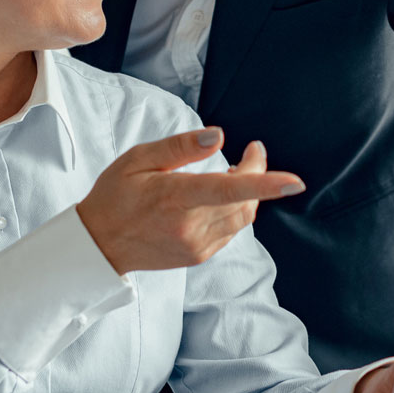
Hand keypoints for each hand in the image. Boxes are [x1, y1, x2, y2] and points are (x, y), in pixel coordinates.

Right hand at [76, 128, 303, 273]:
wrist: (99, 244)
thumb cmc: (115, 195)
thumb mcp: (139, 159)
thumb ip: (181, 147)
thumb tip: (219, 136)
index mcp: (174, 197)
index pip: (228, 190)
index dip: (264, 184)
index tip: (294, 181)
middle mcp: (190, 226)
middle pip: (245, 201)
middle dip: (259, 174)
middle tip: (253, 151)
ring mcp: (196, 245)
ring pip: (243, 217)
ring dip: (250, 193)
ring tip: (237, 171)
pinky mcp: (199, 256)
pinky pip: (231, 230)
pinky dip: (235, 210)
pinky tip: (220, 197)